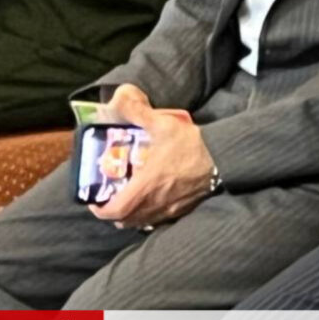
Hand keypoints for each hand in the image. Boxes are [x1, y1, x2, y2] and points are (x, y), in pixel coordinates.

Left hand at [91, 85, 219, 228]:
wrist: (223, 157)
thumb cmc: (192, 144)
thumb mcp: (163, 123)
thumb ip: (137, 111)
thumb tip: (119, 97)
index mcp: (145, 186)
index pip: (114, 211)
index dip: (99, 209)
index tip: (95, 198)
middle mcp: (155, 203)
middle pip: (124, 221)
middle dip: (113, 211)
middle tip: (111, 195)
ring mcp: (170, 210)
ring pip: (141, 222)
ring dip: (130, 214)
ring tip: (130, 197)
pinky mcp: (183, 210)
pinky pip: (158, 220)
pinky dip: (148, 215)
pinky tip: (153, 198)